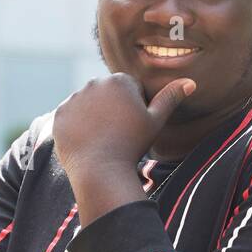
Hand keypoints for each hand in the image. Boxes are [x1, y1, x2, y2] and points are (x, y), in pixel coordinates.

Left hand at [52, 73, 195, 175]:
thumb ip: (170, 98)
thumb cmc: (132, 146)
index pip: (129, 90)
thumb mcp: (155, 122)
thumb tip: (191, 82)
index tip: (132, 127)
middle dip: (112, 109)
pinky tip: (87, 141)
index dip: (134, 109)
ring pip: (88, 105)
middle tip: (117, 135)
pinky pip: (71, 117)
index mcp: (120, 80)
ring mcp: (74, 98)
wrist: (101, 170)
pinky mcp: (59, 114)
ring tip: (102, 139)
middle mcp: (94, 83)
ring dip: (94, 117)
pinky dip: (77, 127)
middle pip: (107, 95)